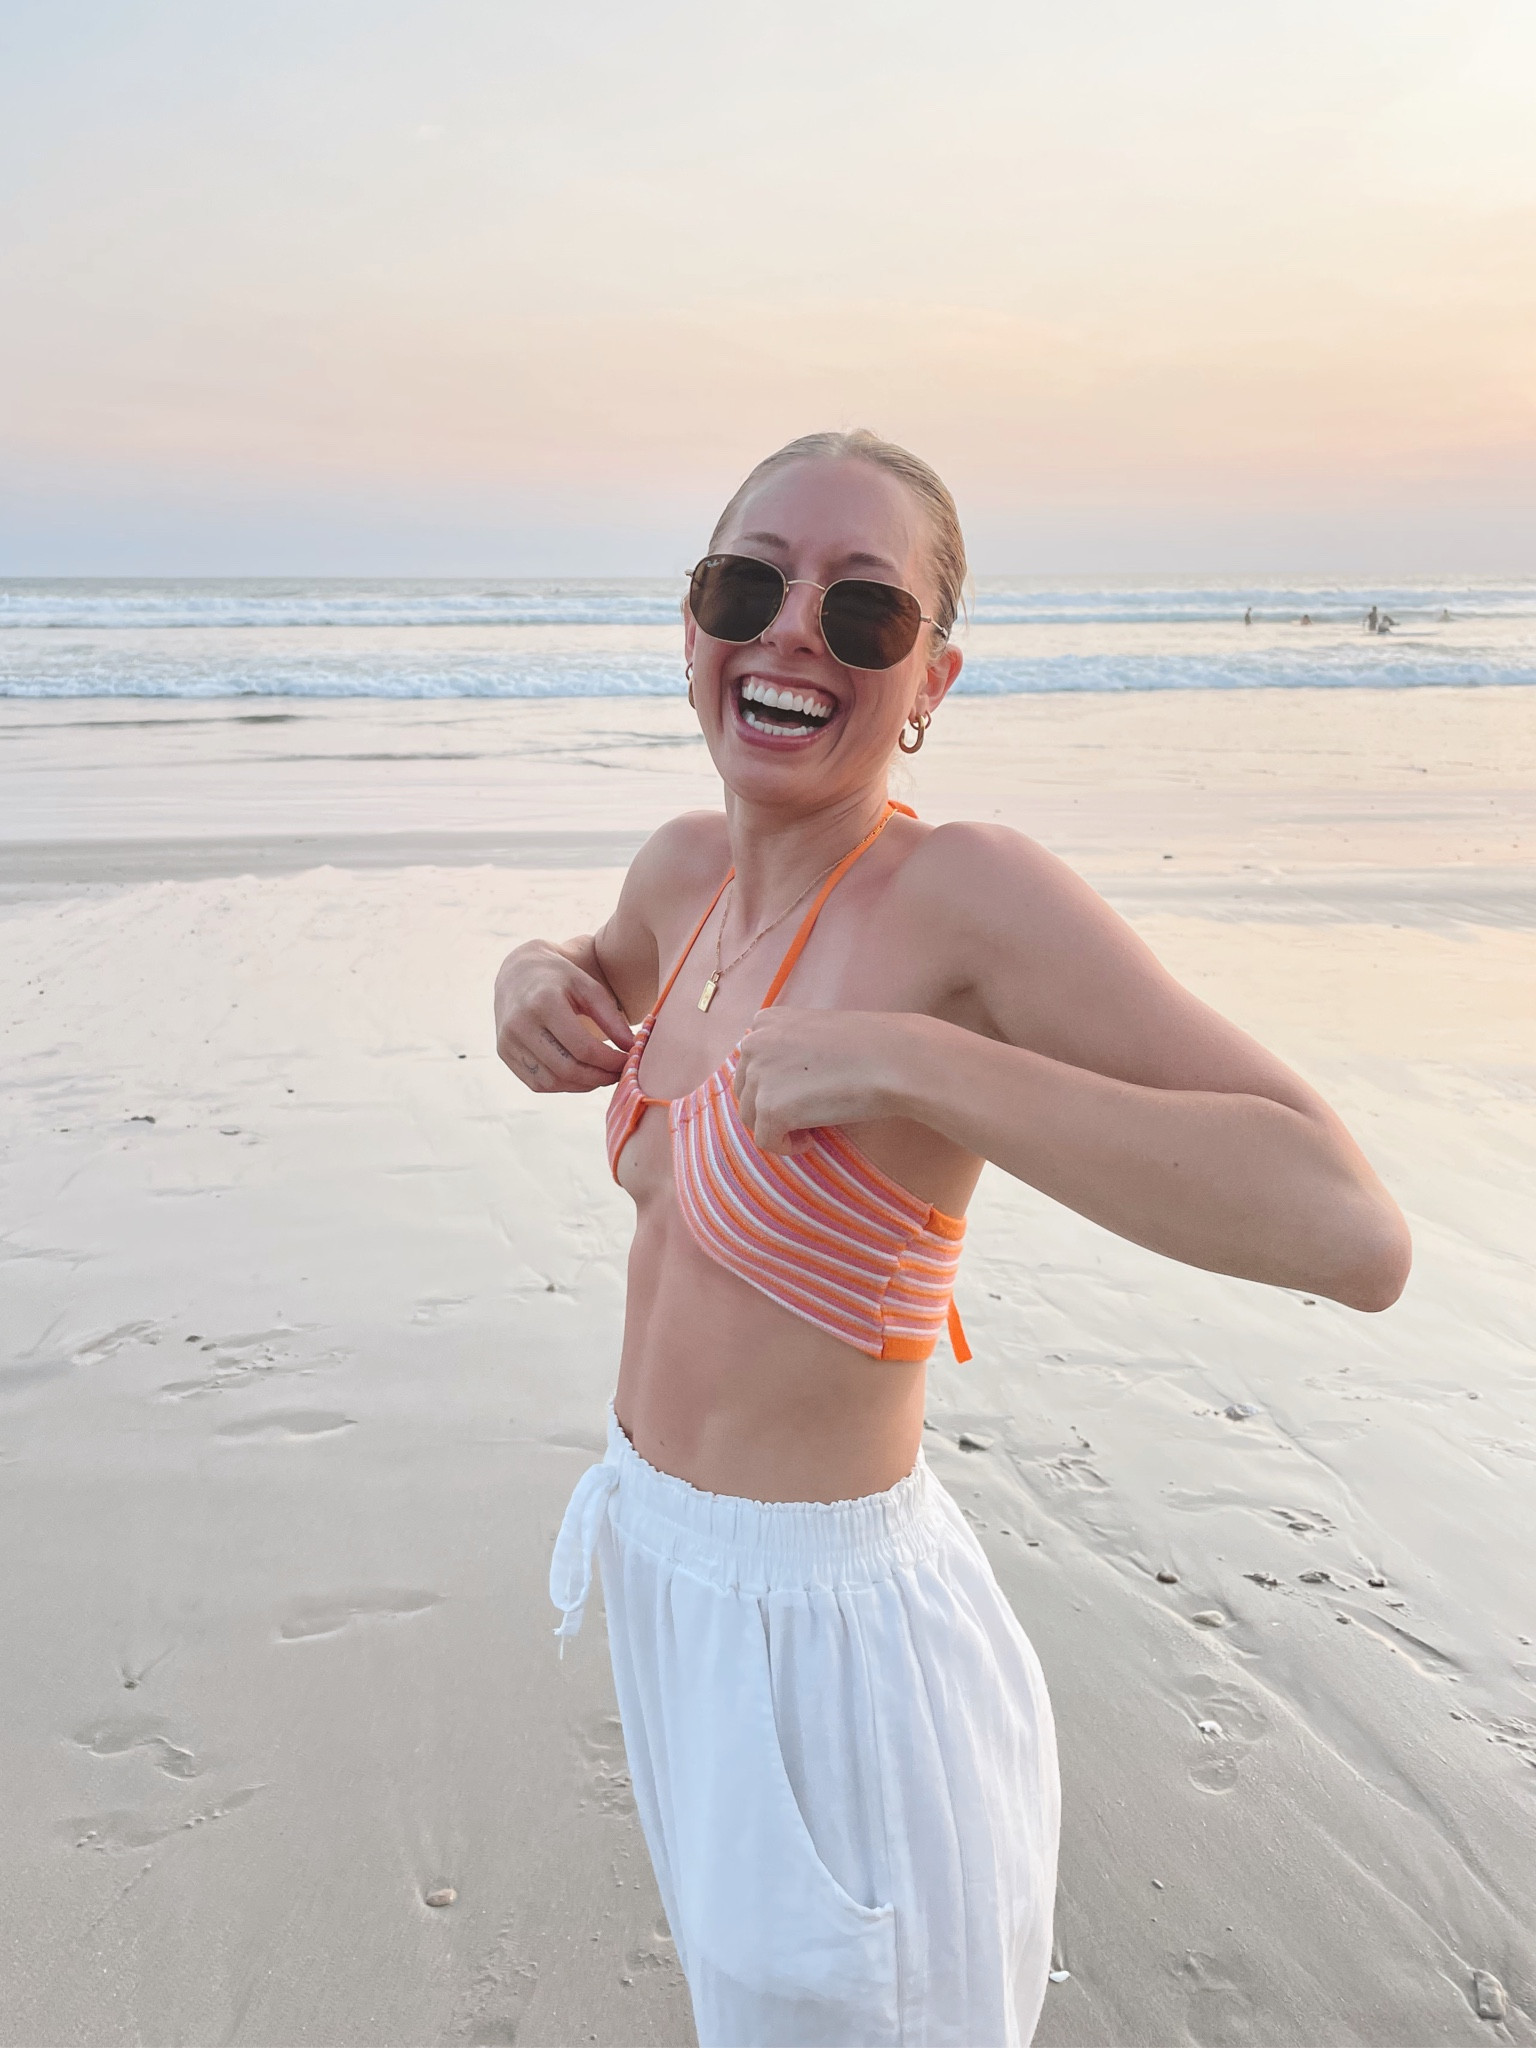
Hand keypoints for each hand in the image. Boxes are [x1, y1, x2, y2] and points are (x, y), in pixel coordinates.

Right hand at [495, 940, 634, 1093]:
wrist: (518, 972)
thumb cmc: (560, 978)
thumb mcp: (588, 987)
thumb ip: (611, 1018)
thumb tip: (632, 1049)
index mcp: (543, 1002)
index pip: (582, 1047)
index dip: (609, 1062)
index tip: (627, 1062)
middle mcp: (520, 1024)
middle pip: (566, 1068)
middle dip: (598, 1078)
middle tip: (618, 1075)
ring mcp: (508, 1041)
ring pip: (551, 1081)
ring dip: (581, 1086)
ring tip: (601, 1076)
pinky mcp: (503, 1052)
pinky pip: (536, 1083)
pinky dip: (562, 1086)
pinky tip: (579, 1076)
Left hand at [731, 1008, 915, 1154]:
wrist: (894, 1059)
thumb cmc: (869, 1046)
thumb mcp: (817, 1032)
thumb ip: (789, 1049)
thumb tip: (779, 1082)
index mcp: (765, 1021)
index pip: (751, 1064)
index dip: (773, 1085)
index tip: (801, 1093)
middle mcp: (754, 1044)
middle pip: (746, 1092)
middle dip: (771, 1109)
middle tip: (806, 1117)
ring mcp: (759, 1076)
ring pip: (752, 1119)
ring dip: (779, 1128)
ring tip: (811, 1129)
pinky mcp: (770, 1108)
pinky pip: (766, 1141)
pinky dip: (786, 1147)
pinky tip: (810, 1141)